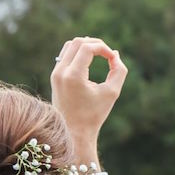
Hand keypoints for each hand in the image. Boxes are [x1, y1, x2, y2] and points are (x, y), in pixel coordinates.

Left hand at [51, 37, 127, 166]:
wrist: (73, 132)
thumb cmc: (94, 114)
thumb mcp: (112, 92)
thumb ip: (119, 70)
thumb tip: (115, 54)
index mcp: (73, 76)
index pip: (88, 47)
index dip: (103, 48)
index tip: (113, 58)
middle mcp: (61, 72)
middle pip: (78, 42)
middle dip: (96, 44)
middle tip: (108, 54)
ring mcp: (55, 73)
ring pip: (70, 45)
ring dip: (86, 46)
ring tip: (100, 54)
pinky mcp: (55, 76)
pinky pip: (65, 55)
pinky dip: (79, 53)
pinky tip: (90, 61)